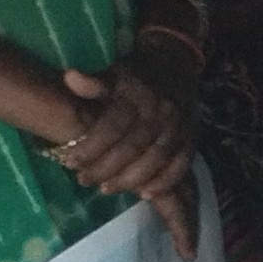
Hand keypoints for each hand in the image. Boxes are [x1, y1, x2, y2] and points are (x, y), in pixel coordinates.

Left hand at [52, 62, 195, 223]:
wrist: (176, 67)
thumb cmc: (136, 76)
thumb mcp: (114, 73)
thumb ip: (93, 83)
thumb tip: (70, 78)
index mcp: (138, 95)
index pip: (113, 126)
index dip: (91, 147)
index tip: (70, 162)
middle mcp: (161, 113)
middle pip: (133, 147)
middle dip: (106, 167)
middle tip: (83, 180)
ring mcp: (179, 128)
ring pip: (156, 159)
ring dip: (131, 179)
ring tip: (106, 188)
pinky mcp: (192, 140)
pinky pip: (180, 166)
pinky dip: (164, 182)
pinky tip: (145, 194)